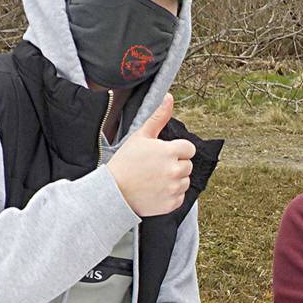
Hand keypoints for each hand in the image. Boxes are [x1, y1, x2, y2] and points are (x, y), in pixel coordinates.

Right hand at [107, 93, 195, 216]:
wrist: (113, 192)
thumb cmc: (125, 162)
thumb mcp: (140, 136)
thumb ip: (158, 117)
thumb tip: (168, 98)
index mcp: (169, 151)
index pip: (189, 148)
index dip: (177, 150)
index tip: (164, 154)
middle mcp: (175, 170)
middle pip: (188, 165)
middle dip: (176, 164)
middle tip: (156, 168)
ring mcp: (174, 188)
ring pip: (185, 181)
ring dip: (175, 180)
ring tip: (155, 179)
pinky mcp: (171, 204)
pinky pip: (180, 197)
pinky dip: (171, 195)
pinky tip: (156, 191)